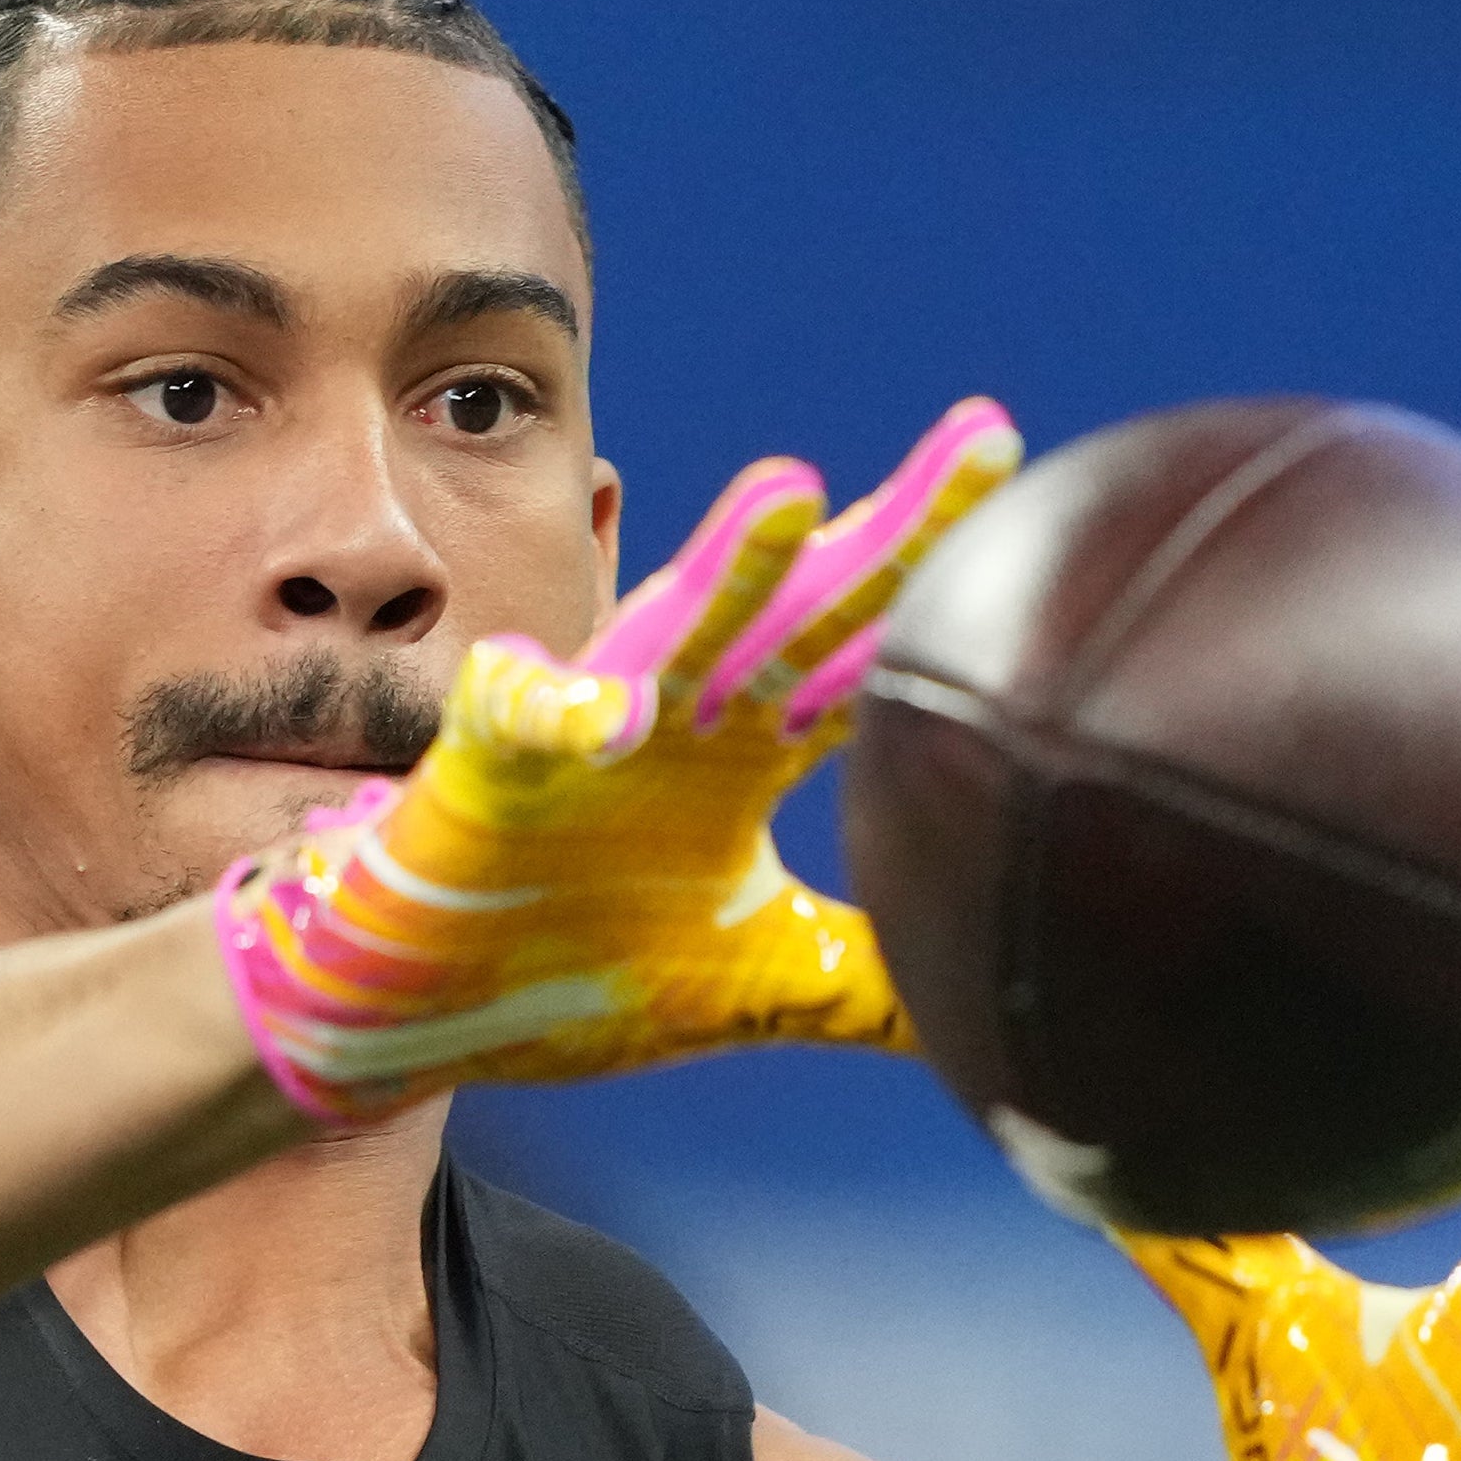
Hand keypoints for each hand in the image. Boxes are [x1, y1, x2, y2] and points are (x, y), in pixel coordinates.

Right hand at [211, 398, 1021, 1121]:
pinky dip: (557, 713)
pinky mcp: (488, 771)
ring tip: (791, 492)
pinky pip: (521, 724)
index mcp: (752, 751)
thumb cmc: (580, 967)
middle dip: (891, 531)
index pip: (871, 655)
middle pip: (806, 610)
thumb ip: (873, 985)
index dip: (951, 589)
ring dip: (727, 570)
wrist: (423, 1003)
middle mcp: (685, 717)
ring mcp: (588, 730)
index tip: (1038, 498)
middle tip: (984, 438)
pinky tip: (607, 714)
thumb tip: (1000, 1022)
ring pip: (670, 635)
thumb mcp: (759, 987)